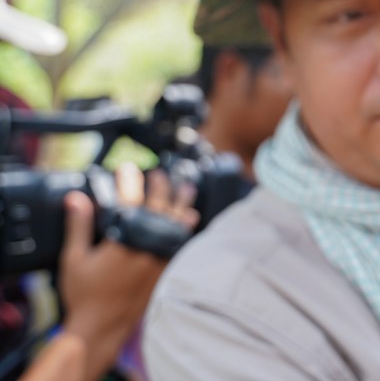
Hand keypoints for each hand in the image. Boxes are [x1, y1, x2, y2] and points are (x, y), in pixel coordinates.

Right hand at [23, 163, 197, 380]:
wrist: (102, 328)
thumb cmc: (84, 295)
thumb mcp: (74, 259)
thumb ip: (78, 226)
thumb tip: (76, 198)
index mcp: (121, 242)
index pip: (129, 202)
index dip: (129, 181)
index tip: (128, 168)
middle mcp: (144, 248)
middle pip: (158, 209)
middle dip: (160, 188)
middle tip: (160, 174)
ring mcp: (158, 260)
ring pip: (175, 226)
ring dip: (181, 204)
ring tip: (187, 188)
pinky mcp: (165, 272)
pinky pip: (181, 245)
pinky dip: (185, 229)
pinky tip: (189, 219)